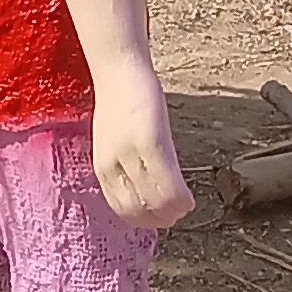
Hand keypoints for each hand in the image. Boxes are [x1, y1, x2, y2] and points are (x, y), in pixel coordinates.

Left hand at [87, 67, 192, 230]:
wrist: (119, 71)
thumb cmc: (118, 103)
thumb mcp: (111, 139)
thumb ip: (121, 163)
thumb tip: (139, 186)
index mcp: (102, 166)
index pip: (120, 207)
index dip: (141, 219)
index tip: (157, 221)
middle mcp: (113, 164)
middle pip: (137, 209)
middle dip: (158, 220)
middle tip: (174, 219)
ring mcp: (132, 154)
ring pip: (155, 200)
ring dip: (171, 212)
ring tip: (183, 210)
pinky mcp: (151, 142)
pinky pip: (168, 181)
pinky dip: (180, 197)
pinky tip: (189, 200)